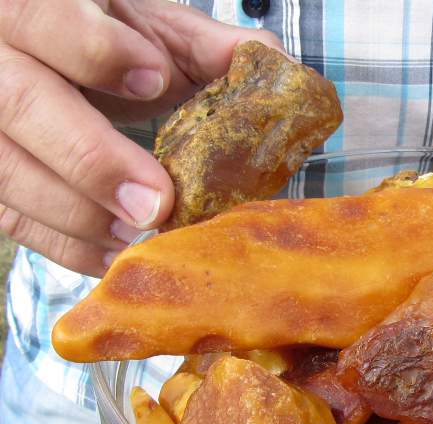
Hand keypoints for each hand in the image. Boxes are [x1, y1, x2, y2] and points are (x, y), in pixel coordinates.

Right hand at [0, 0, 284, 275]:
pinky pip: (10, 216)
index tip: (154, 78)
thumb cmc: (95, 33)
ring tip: (140, 235)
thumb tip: (269, 64)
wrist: (39, 51)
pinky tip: (113, 253)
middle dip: (93, 158)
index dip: (93, 49)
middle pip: (19, 104)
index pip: (40, 15)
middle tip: (156, 202)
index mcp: (27, 4)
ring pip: (8, 171)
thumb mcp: (142, 23)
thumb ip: (199, 44)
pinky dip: (64, 242)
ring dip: (79, 213)